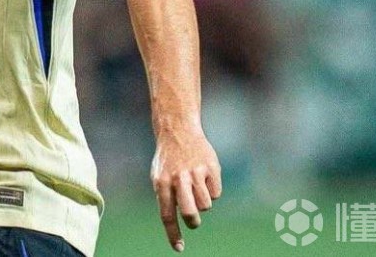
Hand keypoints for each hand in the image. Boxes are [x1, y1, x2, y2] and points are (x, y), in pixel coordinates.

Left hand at [150, 127, 221, 251]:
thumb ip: (166, 198)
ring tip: (196, 187)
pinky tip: (204, 176)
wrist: (178, 130)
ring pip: (206, 205)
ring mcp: (195, 173)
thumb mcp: (159, 176)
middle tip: (193, 220)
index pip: (167, 215)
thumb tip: (174, 223)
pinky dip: (212, 190)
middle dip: (193, 222)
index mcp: (162, 183)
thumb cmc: (168, 159)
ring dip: (203, 203)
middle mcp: (178, 179)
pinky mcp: (211, 168)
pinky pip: (216, 193)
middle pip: (189, 214)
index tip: (179, 248)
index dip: (173, 234)